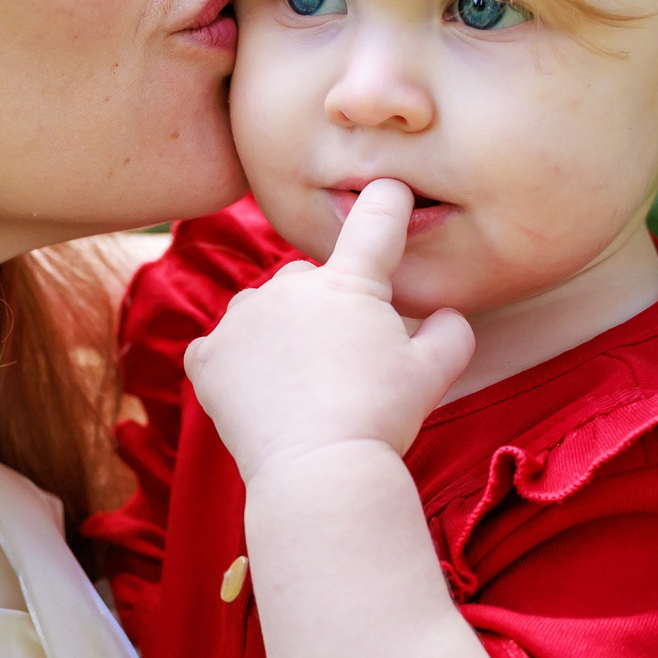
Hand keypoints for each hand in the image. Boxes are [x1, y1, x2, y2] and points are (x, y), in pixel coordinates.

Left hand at [184, 180, 475, 483]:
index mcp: (349, 282)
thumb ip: (449, 333)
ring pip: (262, 312)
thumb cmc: (382, 418)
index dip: (385, 202)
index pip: (375, 222)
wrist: (318, 469)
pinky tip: (259, 397)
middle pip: (308, 279)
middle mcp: (289, 285)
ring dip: (277, 335)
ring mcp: (242, 318)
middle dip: (322, 309)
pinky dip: (235, 368)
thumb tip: (450, 314)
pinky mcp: (207, 356)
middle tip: (339, 363)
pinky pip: (220, 350)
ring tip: (299, 386)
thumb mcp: (433, 374)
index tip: (389, 188)